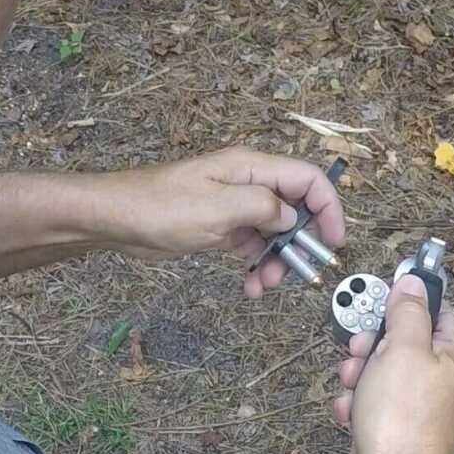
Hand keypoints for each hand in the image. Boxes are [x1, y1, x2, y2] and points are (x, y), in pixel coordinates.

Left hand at [93, 147, 344, 297]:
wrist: (118, 219)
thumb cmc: (161, 206)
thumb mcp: (218, 207)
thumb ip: (262, 207)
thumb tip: (290, 217)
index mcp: (251, 168)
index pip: (308, 179)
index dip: (329, 208)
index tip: (335, 241)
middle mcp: (248, 184)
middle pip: (295, 210)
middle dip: (301, 243)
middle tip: (298, 273)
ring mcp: (235, 206)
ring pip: (275, 233)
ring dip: (277, 261)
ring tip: (263, 285)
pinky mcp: (222, 227)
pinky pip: (253, 246)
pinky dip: (257, 265)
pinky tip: (250, 285)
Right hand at [333, 276, 453, 453]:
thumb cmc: (402, 420)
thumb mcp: (403, 349)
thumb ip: (408, 312)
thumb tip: (413, 282)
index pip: (440, 311)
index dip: (410, 301)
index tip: (386, 297)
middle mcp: (445, 382)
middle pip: (405, 341)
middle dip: (374, 344)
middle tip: (362, 349)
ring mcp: (421, 406)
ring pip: (383, 370)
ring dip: (360, 373)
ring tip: (354, 385)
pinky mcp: (399, 425)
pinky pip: (374, 398)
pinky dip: (358, 401)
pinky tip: (353, 410)